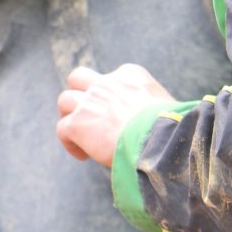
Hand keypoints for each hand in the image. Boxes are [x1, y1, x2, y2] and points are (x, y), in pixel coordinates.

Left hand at [56, 63, 175, 167]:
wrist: (157, 139)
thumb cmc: (169, 127)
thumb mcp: (164, 104)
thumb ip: (151, 104)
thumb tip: (157, 121)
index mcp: (129, 75)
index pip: (111, 77)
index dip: (109, 97)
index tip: (116, 116)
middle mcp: (106, 83)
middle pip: (79, 76)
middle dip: (79, 92)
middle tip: (86, 114)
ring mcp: (89, 101)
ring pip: (65, 99)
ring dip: (70, 116)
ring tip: (81, 136)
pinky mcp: (78, 122)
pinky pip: (62, 128)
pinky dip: (70, 143)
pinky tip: (83, 156)